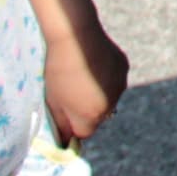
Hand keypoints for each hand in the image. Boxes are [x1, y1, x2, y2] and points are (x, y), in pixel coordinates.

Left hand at [46, 27, 129, 146]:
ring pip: (107, 97)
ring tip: (81, 73)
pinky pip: (113, 80)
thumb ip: (60, 124)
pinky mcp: (123, 67)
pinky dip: (104, 76)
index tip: (62, 109)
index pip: (83, 132)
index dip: (71, 123)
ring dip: (96, 92)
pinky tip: (92, 63)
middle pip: (97, 116)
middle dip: (85, 108)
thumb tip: (64, 141)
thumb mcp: (52, 101)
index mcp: (92, 115)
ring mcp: (120, 85)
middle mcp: (111, 104)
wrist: (73, 34)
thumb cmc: (57, 69)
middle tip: (69, 89)